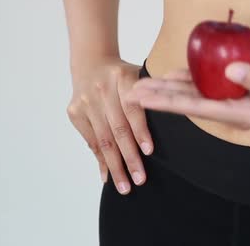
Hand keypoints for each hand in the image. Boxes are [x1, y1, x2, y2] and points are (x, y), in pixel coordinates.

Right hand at [66, 56, 153, 194]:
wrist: (93, 62)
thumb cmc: (125, 75)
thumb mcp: (142, 76)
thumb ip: (155, 94)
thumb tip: (175, 121)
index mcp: (123, 77)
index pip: (133, 108)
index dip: (140, 131)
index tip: (148, 151)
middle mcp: (102, 89)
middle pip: (117, 128)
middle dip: (129, 157)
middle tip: (140, 179)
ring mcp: (86, 101)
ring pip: (103, 139)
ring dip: (114, 166)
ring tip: (125, 186)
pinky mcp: (74, 111)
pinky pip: (90, 141)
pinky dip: (100, 160)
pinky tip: (107, 175)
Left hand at [124, 57, 249, 129]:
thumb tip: (229, 71)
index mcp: (243, 115)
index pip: (197, 108)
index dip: (167, 102)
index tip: (143, 98)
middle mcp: (236, 110)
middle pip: (190, 103)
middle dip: (161, 98)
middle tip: (131, 92)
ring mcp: (239, 99)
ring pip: (198, 93)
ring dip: (171, 88)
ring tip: (146, 84)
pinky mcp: (243, 86)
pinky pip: (211, 83)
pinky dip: (192, 77)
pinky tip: (177, 73)